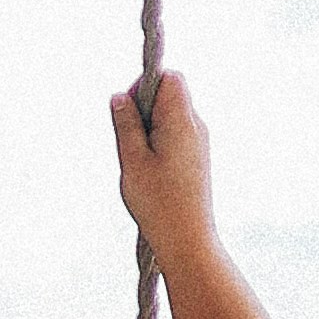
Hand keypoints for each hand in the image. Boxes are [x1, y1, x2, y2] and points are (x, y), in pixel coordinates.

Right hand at [109, 70, 214, 266]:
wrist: (188, 241)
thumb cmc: (160, 203)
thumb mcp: (133, 160)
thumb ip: (126, 124)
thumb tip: (119, 97)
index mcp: (182, 121)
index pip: (169, 77)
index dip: (144, 85)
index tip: (127, 112)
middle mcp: (196, 127)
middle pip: (169, 94)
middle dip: (143, 109)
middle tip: (129, 142)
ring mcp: (199, 142)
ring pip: (170, 116)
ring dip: (149, 129)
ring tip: (139, 161)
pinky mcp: (197, 158)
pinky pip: (175, 135)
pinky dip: (158, 143)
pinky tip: (150, 170)